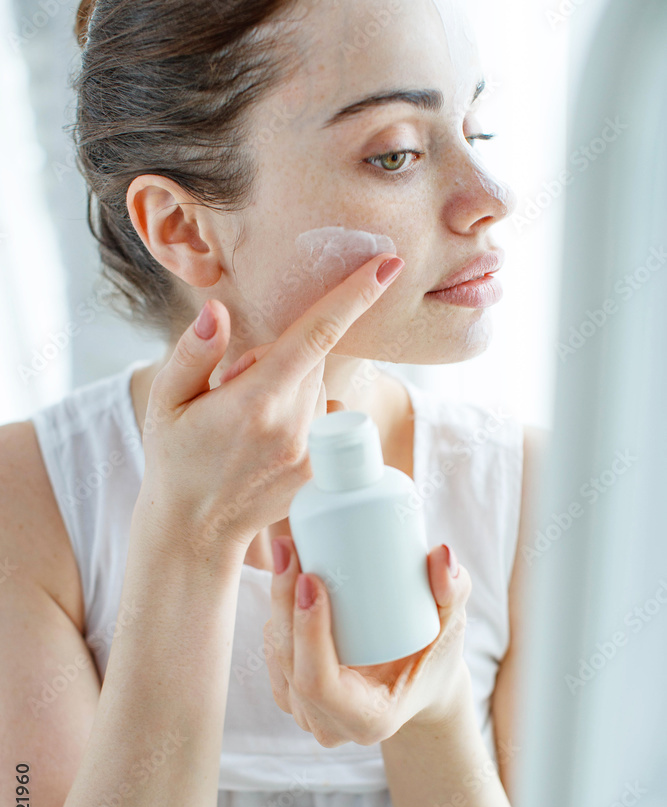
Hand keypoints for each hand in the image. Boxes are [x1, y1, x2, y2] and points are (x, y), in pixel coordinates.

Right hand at [136, 253, 405, 554]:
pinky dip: (305, 418)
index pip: (317, 334)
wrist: (194, 530)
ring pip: (320, 391)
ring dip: (294, 390)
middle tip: (238, 389)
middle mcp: (293, 426)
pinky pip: (326, 422)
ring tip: (251, 424)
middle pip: (314, 359)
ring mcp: (311, 454)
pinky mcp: (319, 473)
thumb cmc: (175, 460)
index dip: (355, 294)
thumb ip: (193, 352)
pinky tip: (270, 442)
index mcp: (256, 401)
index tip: (388, 265)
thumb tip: (219, 311)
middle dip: (282, 358)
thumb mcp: (165, 401)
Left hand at [263, 536, 472, 745]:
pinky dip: (275, 615)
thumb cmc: (436, 659)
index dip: (309, 631)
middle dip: (283, 601)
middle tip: (290, 547)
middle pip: (290, 662)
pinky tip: (281, 577)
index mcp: (369, 718)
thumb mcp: (454, 629)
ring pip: (277, 656)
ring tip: (287, 552)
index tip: (310, 578)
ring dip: (276, 603)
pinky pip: (273, 654)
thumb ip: (455, 593)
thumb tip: (442, 553)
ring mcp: (307, 715)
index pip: (320, 681)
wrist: (419, 687)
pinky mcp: (294, 697)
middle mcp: (331, 726)